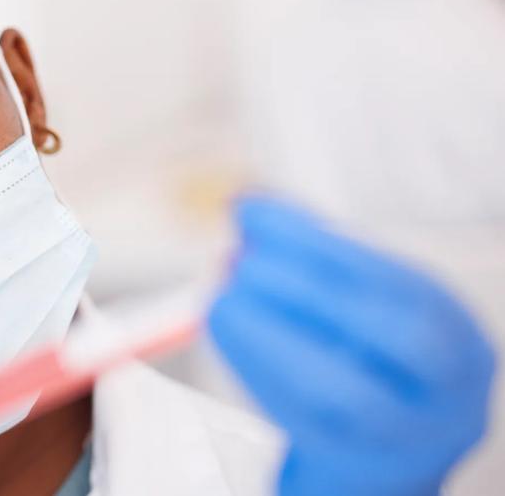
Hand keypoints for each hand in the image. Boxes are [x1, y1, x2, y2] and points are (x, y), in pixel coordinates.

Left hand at [208, 196, 495, 495]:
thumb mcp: (359, 310)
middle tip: (239, 260)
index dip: (319, 241)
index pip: (398, 280)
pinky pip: (298, 420)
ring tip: (219, 296)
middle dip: (309, 286)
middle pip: (398, 334)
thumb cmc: (367, 368)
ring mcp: (406, 438)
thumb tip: (248, 208)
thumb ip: (314, 259)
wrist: (375, 465)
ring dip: (265, 331)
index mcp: (456, 336)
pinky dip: (251, 366)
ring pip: (341, 389)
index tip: (251, 211)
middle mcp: (448, 390)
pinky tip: (223, 329)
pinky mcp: (350, 467)